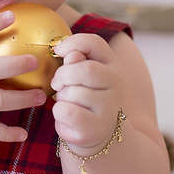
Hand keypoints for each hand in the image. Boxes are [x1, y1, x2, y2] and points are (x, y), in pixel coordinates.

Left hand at [50, 33, 122, 150]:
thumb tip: (71, 55)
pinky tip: (66, 115)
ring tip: (67, 101)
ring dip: (61, 96)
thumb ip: (75, 60)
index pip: (95, 43)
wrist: (94, 130)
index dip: (73, 43)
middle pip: (85, 69)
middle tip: (57, 83)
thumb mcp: (78, 73)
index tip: (58, 51)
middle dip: (63, 74)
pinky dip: (59, 111)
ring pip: (73, 92)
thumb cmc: (82, 95)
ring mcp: (108, 106)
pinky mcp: (95, 126)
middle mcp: (116, 83)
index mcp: (111, 64)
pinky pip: (67, 111)